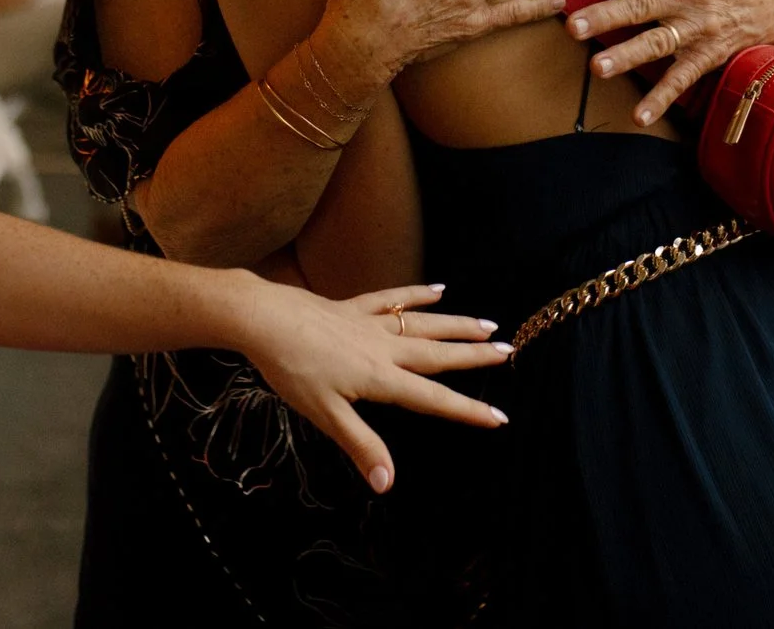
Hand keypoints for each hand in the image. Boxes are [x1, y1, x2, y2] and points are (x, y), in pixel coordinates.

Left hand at [229, 277, 510, 491]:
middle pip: (438, 354)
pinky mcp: (353, 306)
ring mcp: (370, 323)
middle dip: (475, 356)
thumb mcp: (324, 415)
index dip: (467, 410)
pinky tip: (439, 290)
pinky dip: (417, 294)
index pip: (433, 399)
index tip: (500, 417)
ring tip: (488, 323)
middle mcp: (384, 348)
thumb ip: (360, 446)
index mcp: (380, 377)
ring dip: (457, 325)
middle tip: (510, 350)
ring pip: (424, 324)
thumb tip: (387, 484)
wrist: (264, 319)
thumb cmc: (291, 370)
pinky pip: (393, 299)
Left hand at [568, 0, 773, 125]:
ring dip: (627, 57)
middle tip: (573, 24)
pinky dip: (662, 99)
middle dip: (607, 15)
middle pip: (642, 5)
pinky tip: (640, 117)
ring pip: (657, 44)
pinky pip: (682, 79)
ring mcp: (698, 28)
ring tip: (596, 69)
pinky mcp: (708, 55)